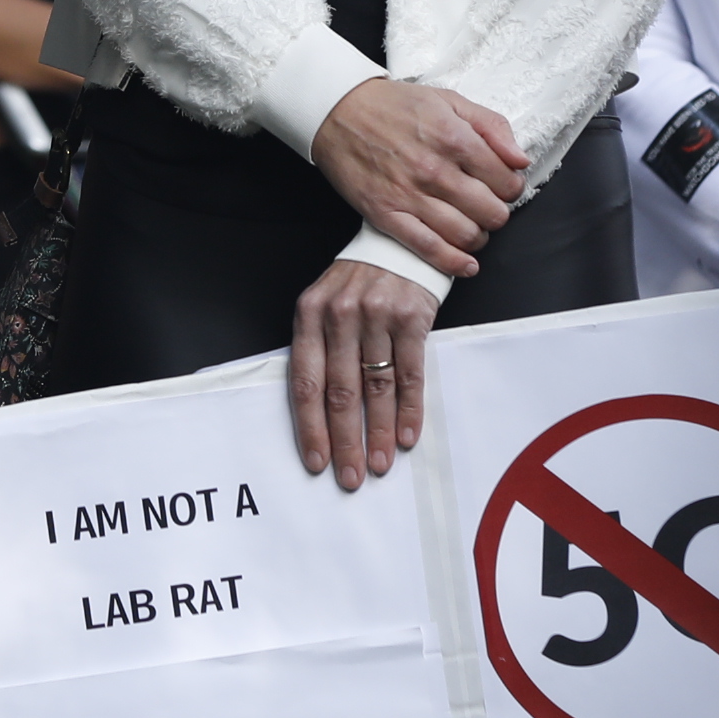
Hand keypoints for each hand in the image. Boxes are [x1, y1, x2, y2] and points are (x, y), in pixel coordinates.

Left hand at [288, 257, 439, 486]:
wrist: (401, 239)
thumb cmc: (358, 281)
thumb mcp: (326, 303)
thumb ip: (319, 347)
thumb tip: (318, 412)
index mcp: (310, 314)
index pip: (306, 382)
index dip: (311, 427)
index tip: (317, 462)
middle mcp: (341, 314)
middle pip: (340, 392)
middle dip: (346, 441)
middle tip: (351, 477)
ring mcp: (377, 315)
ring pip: (376, 388)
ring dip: (380, 433)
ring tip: (381, 464)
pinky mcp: (412, 316)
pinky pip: (410, 373)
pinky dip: (410, 409)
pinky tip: (408, 436)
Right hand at [308, 76, 527, 278]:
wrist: (339, 110)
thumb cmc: (395, 105)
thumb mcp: (449, 100)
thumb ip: (492, 126)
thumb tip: (521, 160)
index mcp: (454, 137)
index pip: (506, 181)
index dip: (511, 188)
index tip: (504, 187)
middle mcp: (435, 170)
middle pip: (490, 212)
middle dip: (497, 214)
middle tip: (489, 208)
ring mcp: (409, 195)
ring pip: (465, 234)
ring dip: (478, 237)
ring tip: (474, 228)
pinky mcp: (386, 214)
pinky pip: (427, 248)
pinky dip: (452, 262)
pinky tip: (466, 264)